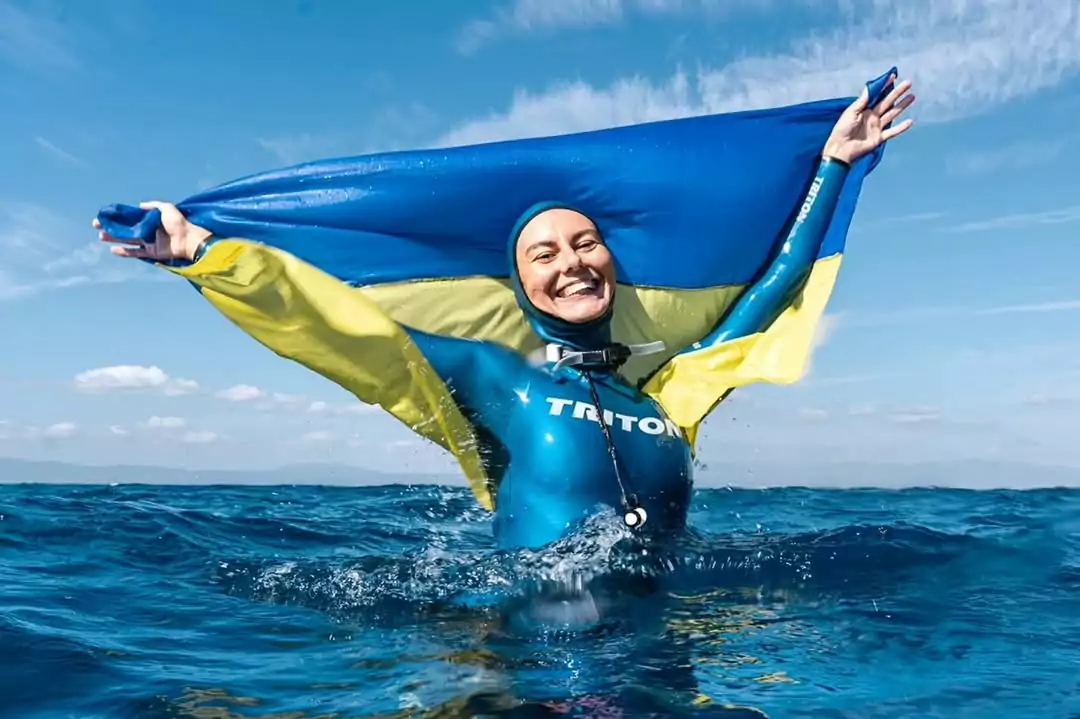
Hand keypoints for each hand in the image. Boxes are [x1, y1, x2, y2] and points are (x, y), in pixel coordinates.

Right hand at [93, 201, 210, 261]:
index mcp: (150, 220)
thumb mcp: (167, 208)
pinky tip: (113, 250)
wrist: (189, 239)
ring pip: (127, 240)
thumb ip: (153, 205)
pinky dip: (124, 252)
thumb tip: (139, 205)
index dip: (118, 218)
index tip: (105, 216)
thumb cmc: (180, 223)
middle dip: (111, 228)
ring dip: (114, 239)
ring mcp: (149, 242)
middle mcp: (147, 231)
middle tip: (97, 226)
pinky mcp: (151, 252)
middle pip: (125, 229)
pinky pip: (135, 252)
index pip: (130, 218)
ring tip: (100, 236)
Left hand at [822, 75, 914, 164]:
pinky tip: (910, 121)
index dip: (885, 86)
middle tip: (908, 83)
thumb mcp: (851, 111)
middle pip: (887, 102)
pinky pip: (892, 132)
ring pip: (892, 114)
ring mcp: (876, 127)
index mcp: (864, 109)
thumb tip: (870, 86)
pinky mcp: (879, 138)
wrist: (841, 149)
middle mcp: (872, 116)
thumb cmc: (842, 129)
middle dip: (897, 92)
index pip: (877, 95)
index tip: (893, 76)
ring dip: (902, 105)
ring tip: (912, 96)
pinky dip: (901, 128)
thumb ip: (862, 100)